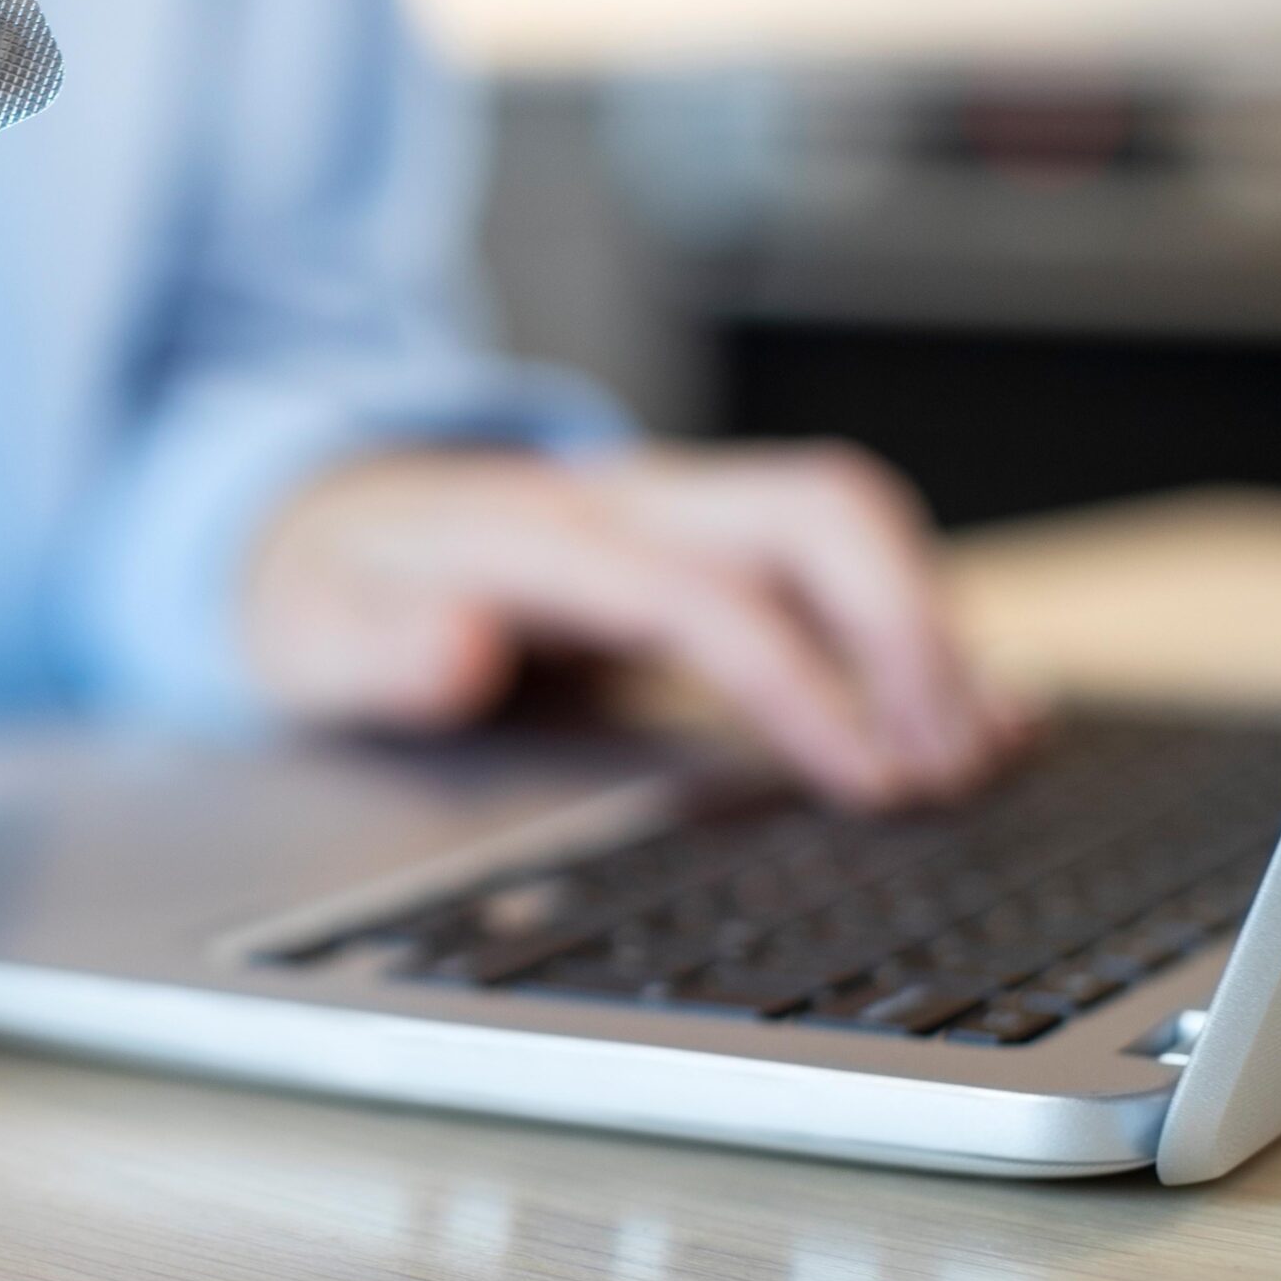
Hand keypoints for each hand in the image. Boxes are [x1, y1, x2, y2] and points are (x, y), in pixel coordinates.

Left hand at [240, 442, 1026, 805]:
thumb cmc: (318, 593)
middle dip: (908, 630)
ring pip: (846, 524)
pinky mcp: (707, 544)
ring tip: (977, 758)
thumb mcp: (298, 632)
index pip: (702, 591)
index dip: (799, 680)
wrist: (315, 521)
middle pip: (815, 510)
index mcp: (538, 531)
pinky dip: (918, 627)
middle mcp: (628, 501)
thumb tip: (453, 648)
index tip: (873, 779)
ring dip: (931, 628)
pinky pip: (835, 558)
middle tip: (948, 772)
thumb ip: (364, 648)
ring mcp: (678, 512)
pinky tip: (982, 709)